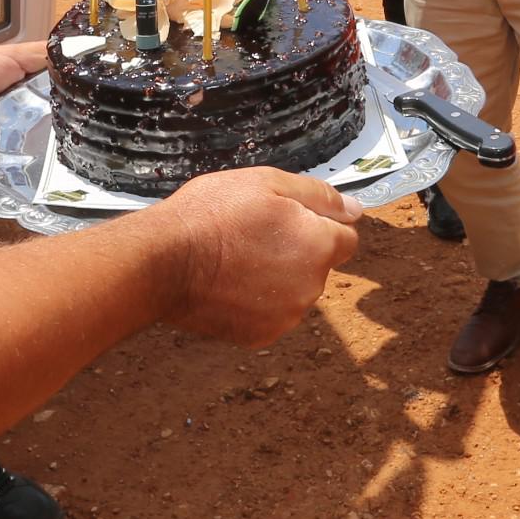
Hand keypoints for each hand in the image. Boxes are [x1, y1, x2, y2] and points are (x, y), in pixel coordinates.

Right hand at [153, 169, 362, 344]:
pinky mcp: (260, 336)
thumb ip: (319, 196)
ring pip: (295, 291)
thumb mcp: (267, 183)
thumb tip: (356, 209)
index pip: (346, 237)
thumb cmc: (213, 214)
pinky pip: (270, 313)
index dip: (320, 224)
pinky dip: (256, 302)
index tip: (288, 219)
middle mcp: (311, 287)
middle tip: (254, 233)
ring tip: (237, 259)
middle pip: (318, 265)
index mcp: (318, 246)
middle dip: (297, 250)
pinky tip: (228, 284)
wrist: (163, 263)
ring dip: (278, 277)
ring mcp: (286, 316)